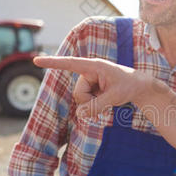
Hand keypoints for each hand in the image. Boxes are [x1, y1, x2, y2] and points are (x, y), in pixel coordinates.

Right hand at [33, 56, 149, 118]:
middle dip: (90, 101)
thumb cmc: (129, 86)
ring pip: (80, 100)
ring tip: (109, 98)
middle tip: (108, 98)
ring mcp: (89, 81)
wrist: (139, 87)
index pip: (70, 64)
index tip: (36, 61)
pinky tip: (105, 100)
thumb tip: (79, 115)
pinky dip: (94, 106)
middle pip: (78, 94)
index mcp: (94, 66)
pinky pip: (85, 103)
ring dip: (93, 105)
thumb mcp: (115, 97)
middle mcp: (89, 72)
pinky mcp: (90, 89)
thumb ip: (97, 106)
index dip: (53, 63)